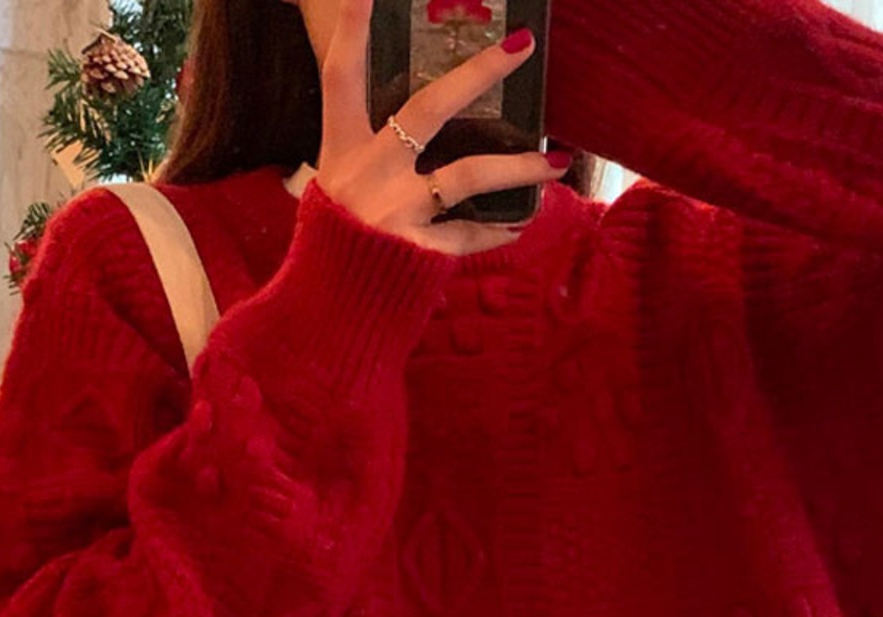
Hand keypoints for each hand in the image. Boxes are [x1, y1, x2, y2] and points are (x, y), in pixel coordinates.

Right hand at [314, 0, 568, 255]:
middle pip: (427, 108)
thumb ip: (365, 160)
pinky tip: (516, 225)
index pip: (341, 80)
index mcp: (341, 152)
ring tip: (557, 161)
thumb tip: (405, 131)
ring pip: (468, 173)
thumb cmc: (332, 251)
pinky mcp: (417, 252)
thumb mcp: (333, 195)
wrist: (325, 317)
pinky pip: (468, 235)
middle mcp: (368, 175)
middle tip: (522, 47)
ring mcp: (395, 213)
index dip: (353, 33)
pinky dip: (494, 232)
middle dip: (477, 73)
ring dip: (519, 165)